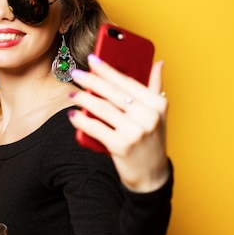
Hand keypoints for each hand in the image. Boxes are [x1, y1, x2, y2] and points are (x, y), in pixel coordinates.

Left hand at [68, 54, 168, 191]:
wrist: (152, 175)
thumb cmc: (152, 140)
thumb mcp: (160, 114)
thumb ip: (156, 87)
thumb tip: (158, 62)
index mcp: (157, 104)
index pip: (128, 81)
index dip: (108, 69)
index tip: (92, 59)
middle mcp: (148, 116)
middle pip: (113, 93)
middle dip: (91, 81)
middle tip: (76, 73)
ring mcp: (135, 132)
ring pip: (102, 109)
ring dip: (84, 99)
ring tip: (73, 94)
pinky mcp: (121, 146)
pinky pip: (95, 128)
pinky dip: (82, 120)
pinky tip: (73, 115)